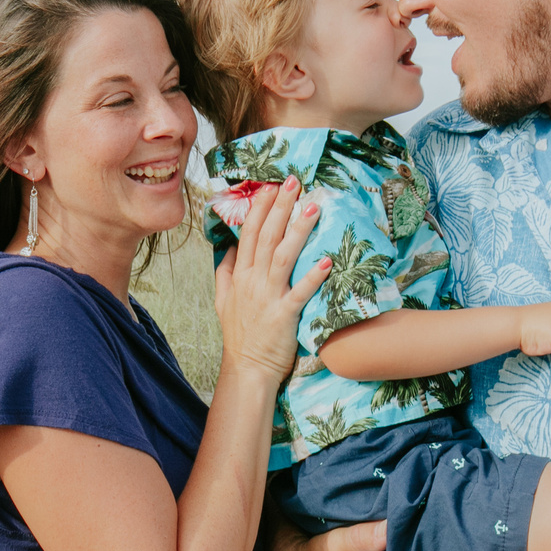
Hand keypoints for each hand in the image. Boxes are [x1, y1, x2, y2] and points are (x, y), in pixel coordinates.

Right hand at [216, 177, 330, 383]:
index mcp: (240, 276)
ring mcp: (268, 297)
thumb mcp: (223, 301)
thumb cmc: (240, 336)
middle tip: (294, 181)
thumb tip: (228, 248)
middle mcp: (253, 282)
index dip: (260, 208)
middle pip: (267, 237)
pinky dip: (312, 277)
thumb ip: (225, 272)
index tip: (271, 186)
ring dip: (298, 230)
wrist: (247, 369)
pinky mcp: (284, 315)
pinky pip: (300, 293)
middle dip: (280, 207)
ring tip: (313, 207)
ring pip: (283, 256)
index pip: (248, 234)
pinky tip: (326, 261)